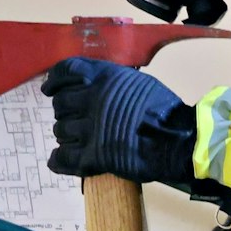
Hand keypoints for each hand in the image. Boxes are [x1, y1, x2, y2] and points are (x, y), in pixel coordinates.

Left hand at [42, 57, 193, 183]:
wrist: (180, 141)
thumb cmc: (166, 111)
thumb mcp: (140, 83)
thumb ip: (114, 84)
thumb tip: (96, 86)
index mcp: (104, 80)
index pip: (66, 71)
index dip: (56, 80)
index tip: (51, 89)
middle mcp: (91, 101)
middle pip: (60, 103)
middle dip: (65, 111)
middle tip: (77, 118)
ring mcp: (90, 130)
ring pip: (60, 130)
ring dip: (67, 134)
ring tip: (79, 139)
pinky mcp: (92, 157)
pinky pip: (62, 159)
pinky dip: (59, 159)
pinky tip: (60, 158)